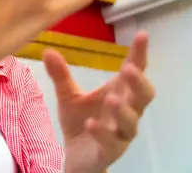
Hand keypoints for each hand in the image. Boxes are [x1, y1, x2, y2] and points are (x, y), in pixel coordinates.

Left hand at [43, 31, 154, 172]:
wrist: (76, 156)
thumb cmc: (81, 121)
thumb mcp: (67, 95)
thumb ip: (60, 75)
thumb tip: (48, 50)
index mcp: (118, 92)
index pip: (134, 70)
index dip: (139, 54)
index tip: (142, 35)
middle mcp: (125, 111)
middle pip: (143, 96)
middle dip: (139, 82)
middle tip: (129, 68)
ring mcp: (120, 132)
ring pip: (131, 122)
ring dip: (123, 110)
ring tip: (111, 98)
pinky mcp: (110, 150)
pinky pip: (111, 143)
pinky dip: (102, 132)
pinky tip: (92, 124)